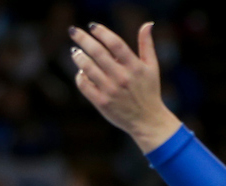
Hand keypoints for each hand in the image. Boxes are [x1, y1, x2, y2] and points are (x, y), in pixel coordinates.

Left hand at [69, 22, 181, 152]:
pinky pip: (85, 86)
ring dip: (78, 57)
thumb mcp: (152, 67)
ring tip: (75, 52)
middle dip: (83, 39)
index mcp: (134, 66)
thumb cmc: (149, 91)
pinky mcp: (102, 103)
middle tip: (73, 31)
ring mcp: (110, 91)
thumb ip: (147, 45)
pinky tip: (81, 72)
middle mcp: (122, 77)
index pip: (115, 43)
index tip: (92, 26)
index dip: (102, 32)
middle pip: (98, 52)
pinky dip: (80, 77)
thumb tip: (147, 24)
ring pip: (88, 68)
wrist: (147, 120)